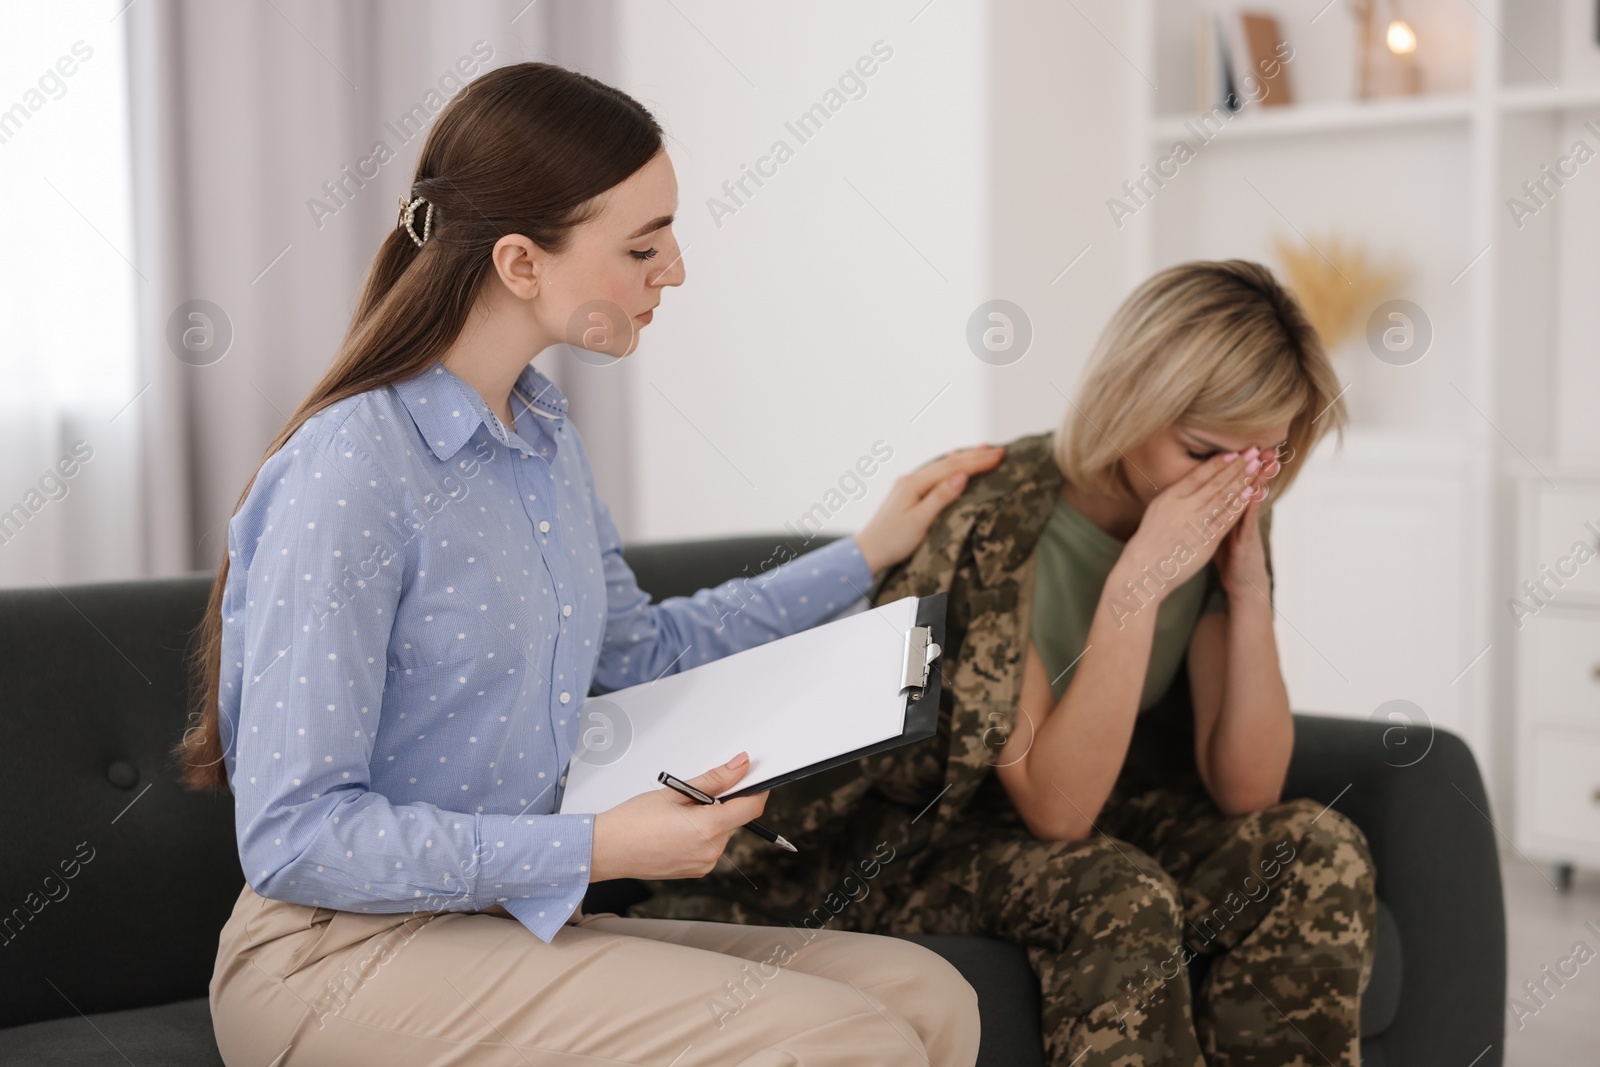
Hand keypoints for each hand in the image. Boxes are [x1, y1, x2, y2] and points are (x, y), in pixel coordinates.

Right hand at [588, 752, 768, 881]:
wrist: (608, 849)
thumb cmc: (634, 821)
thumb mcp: (676, 791)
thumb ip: (714, 780)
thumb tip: (739, 767)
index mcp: (708, 829)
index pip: (751, 808)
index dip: (756, 790)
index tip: (753, 778)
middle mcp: (711, 851)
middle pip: (735, 819)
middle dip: (722, 804)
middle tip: (692, 796)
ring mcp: (704, 864)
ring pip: (722, 833)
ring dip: (710, 820)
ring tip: (678, 816)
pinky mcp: (696, 871)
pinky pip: (710, 847)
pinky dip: (701, 835)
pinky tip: (677, 830)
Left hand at [854, 445, 1004, 572]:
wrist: (867, 552)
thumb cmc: (892, 541)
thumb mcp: (919, 521)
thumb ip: (940, 497)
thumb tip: (962, 475)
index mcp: (914, 483)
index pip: (952, 467)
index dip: (977, 461)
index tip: (999, 456)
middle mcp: (911, 479)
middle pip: (948, 462)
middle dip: (974, 456)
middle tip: (999, 451)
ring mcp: (909, 485)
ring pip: (942, 466)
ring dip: (964, 458)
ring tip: (983, 450)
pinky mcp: (908, 494)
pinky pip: (935, 474)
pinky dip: (951, 467)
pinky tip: (956, 465)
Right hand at [1119, 448, 1266, 605]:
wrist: (1143, 569)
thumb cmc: (1150, 540)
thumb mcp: (1157, 510)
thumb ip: (1175, 496)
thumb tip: (1190, 481)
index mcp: (1169, 497)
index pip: (1198, 475)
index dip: (1218, 462)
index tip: (1234, 451)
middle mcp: (1182, 507)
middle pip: (1215, 483)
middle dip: (1236, 466)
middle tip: (1253, 451)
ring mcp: (1194, 524)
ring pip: (1223, 498)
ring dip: (1242, 481)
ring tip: (1256, 467)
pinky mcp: (1205, 541)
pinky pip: (1226, 520)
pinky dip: (1239, 505)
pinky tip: (1250, 494)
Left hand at [1213, 450, 1280, 600]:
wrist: (1239, 581)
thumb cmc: (1229, 553)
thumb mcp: (1220, 527)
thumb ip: (1217, 509)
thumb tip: (1205, 491)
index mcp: (1232, 509)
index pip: (1237, 482)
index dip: (1242, 463)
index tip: (1248, 443)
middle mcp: (1242, 515)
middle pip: (1249, 485)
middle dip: (1258, 465)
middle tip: (1267, 445)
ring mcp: (1246, 527)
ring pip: (1253, 499)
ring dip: (1261, 479)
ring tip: (1270, 460)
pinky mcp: (1245, 541)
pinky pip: (1248, 520)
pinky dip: (1251, 505)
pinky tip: (1255, 491)